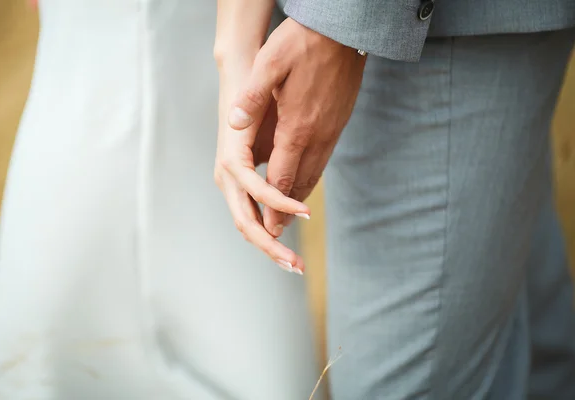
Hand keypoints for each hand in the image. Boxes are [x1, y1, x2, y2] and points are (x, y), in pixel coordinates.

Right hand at [214, 67, 309, 274]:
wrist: (240, 79)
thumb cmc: (252, 91)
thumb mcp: (255, 102)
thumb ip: (250, 115)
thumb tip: (239, 128)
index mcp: (231, 161)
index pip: (256, 193)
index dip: (280, 205)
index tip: (308, 214)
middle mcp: (227, 178)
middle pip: (246, 222)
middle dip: (272, 247)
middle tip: (298, 266)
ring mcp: (231, 184)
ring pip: (249, 224)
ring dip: (271, 246)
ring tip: (295, 264)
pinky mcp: (240, 185)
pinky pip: (254, 215)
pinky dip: (270, 231)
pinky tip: (288, 241)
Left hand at [228, 18, 366, 237]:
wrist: (345, 31)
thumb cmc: (303, 43)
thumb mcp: (270, 63)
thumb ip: (252, 97)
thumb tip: (233, 123)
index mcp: (297, 127)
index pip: (281, 177)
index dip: (273, 206)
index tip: (268, 229)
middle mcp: (317, 136)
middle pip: (300, 183)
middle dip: (287, 211)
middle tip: (277, 234)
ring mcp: (331, 131)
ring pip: (315, 173)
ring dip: (300, 197)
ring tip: (291, 217)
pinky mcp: (339, 123)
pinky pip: (324, 159)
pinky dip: (312, 177)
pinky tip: (306, 180)